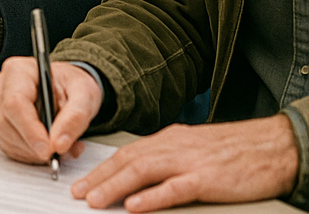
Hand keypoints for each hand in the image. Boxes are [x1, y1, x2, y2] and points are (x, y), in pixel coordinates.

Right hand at [0, 57, 98, 164]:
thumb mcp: (84, 93)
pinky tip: (43, 148)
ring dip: (32, 153)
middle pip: (5, 123)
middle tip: (59, 151)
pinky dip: (27, 155)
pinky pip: (6, 146)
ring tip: (56, 148)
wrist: (65, 87)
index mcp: (18, 71)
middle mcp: (0, 86)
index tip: (49, 150)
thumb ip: (75, 116)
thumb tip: (60, 143)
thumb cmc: (70, 85)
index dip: (30, 130)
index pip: (15, 103)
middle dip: (34, 145)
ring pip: (4, 138)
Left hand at [72, 115, 298, 210]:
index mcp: (167, 140)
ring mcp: (188, 162)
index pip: (127, 153)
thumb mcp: (191, 148)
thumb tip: (140, 177)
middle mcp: (172, 147)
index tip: (83, 182)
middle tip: (78, 193)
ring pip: (143, 172)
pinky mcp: (206, 179)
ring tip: (95, 200)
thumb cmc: (232, 150)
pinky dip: (152, 197)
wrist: (267, 146)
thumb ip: (166, 159)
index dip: (102, 168)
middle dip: (99, 178)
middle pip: (128, 161)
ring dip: (115, 186)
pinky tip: (134, 205)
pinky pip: (174, 188)